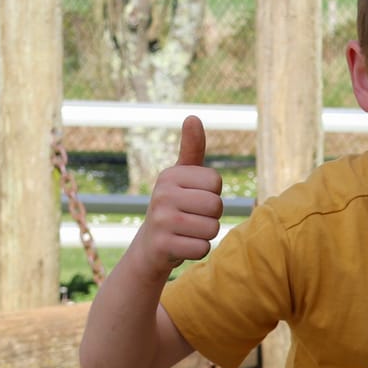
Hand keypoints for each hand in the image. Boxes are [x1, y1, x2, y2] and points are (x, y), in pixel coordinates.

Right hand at [131, 115, 223, 272]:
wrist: (151, 247)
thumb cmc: (175, 206)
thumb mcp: (183, 176)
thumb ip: (192, 149)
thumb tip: (193, 117)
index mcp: (169, 175)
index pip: (215, 181)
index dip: (212, 193)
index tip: (194, 199)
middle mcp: (162, 194)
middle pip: (216, 205)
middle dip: (211, 216)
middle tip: (192, 218)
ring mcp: (161, 220)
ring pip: (212, 228)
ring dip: (205, 234)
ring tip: (187, 231)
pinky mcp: (163, 245)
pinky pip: (203, 248)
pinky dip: (198, 250)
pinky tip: (182, 246)